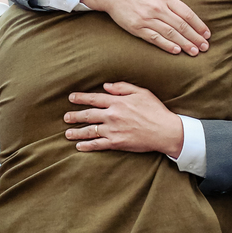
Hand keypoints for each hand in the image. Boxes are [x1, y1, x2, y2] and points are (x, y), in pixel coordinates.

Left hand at [64, 82, 183, 155]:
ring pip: (90, 131)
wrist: (165, 131)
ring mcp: (113, 130)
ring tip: (67, 133)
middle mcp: (112, 115)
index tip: (71, 98)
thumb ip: (122, 87)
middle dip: (75, 116)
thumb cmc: (156, 111)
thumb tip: (106, 85)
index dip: (81, 98)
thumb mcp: (141, 93)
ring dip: (76, 132)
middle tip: (66, 117)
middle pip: (88, 115)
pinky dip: (87, 145)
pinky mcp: (116, 143)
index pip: (94, 98)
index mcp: (118, 102)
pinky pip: (98, 144)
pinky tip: (79, 146)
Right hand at [80, 0, 209, 55]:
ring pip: (169, 34)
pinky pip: (154, 38)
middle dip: (194, 37)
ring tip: (194, 52)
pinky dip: (166, 45)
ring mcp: (146, 19)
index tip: (207, 34)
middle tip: (204, 47)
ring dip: (183, 44)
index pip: (186, 13)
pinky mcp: (137, 28)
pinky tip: (176, 51)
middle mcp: (157, 9)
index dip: (198, 24)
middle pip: (180, 26)